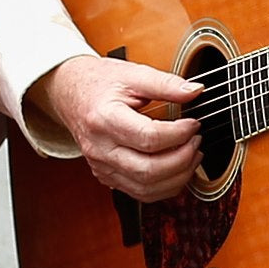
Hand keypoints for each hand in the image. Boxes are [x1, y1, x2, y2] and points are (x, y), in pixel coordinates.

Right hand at [31, 53, 203, 201]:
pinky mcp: (106, 176)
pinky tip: (177, 170)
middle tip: (196, 141)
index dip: (179, 133)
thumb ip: (166, 83)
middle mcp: (100, 149)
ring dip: (177, 177)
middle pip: (148, 170)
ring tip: (192, 156)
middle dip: (182, 160)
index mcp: (105, 119)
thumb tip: (196, 90)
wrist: (71, 94)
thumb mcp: (133, 74)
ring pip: (146, 189)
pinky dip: (164, 187)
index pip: (149, 138)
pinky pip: (140, 193)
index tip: (194, 123)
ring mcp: (102, 167)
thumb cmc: (100, 84)